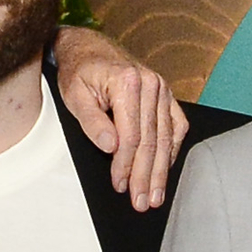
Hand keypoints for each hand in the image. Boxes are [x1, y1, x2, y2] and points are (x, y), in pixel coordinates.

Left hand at [55, 28, 184, 210]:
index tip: (120, 185)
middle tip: (143, 202)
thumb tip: (111, 147)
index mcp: (127, 82)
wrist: (88, 48)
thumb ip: (92, 122)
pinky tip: (165, 170)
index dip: (125, 165)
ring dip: (161, 171)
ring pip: (165, 139)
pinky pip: (176, 128)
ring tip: (156, 195)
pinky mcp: (167, 95)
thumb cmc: (79, 72)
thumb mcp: (75, 95)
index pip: (130, 136)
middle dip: (146, 176)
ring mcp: (162, 89)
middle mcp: (150, 84)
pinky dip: (171, 151)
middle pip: (151, 141)